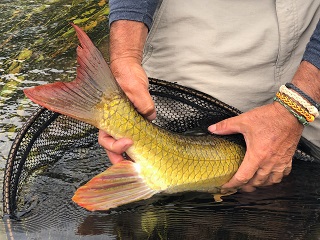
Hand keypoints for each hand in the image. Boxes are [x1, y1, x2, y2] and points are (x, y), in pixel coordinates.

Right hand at [99, 20, 155, 163]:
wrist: (129, 69)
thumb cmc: (126, 75)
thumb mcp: (135, 86)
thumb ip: (142, 102)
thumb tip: (150, 116)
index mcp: (108, 117)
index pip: (106, 138)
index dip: (115, 146)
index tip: (129, 142)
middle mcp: (115, 123)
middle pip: (113, 146)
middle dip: (120, 158)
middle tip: (132, 166)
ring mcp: (126, 123)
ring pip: (123, 143)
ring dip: (130, 154)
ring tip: (139, 162)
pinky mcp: (137, 121)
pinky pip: (138, 135)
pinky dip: (141, 144)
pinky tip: (148, 148)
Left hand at [208, 102, 303, 191]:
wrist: (290, 113)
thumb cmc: (269, 117)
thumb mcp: (244, 121)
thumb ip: (226, 126)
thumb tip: (212, 129)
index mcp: (257, 155)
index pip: (243, 177)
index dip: (233, 184)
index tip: (225, 187)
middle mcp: (269, 162)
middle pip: (256, 183)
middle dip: (245, 187)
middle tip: (236, 186)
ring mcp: (280, 162)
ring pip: (270, 181)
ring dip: (259, 184)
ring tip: (251, 184)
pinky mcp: (288, 159)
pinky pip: (282, 175)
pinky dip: (274, 179)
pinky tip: (269, 176)